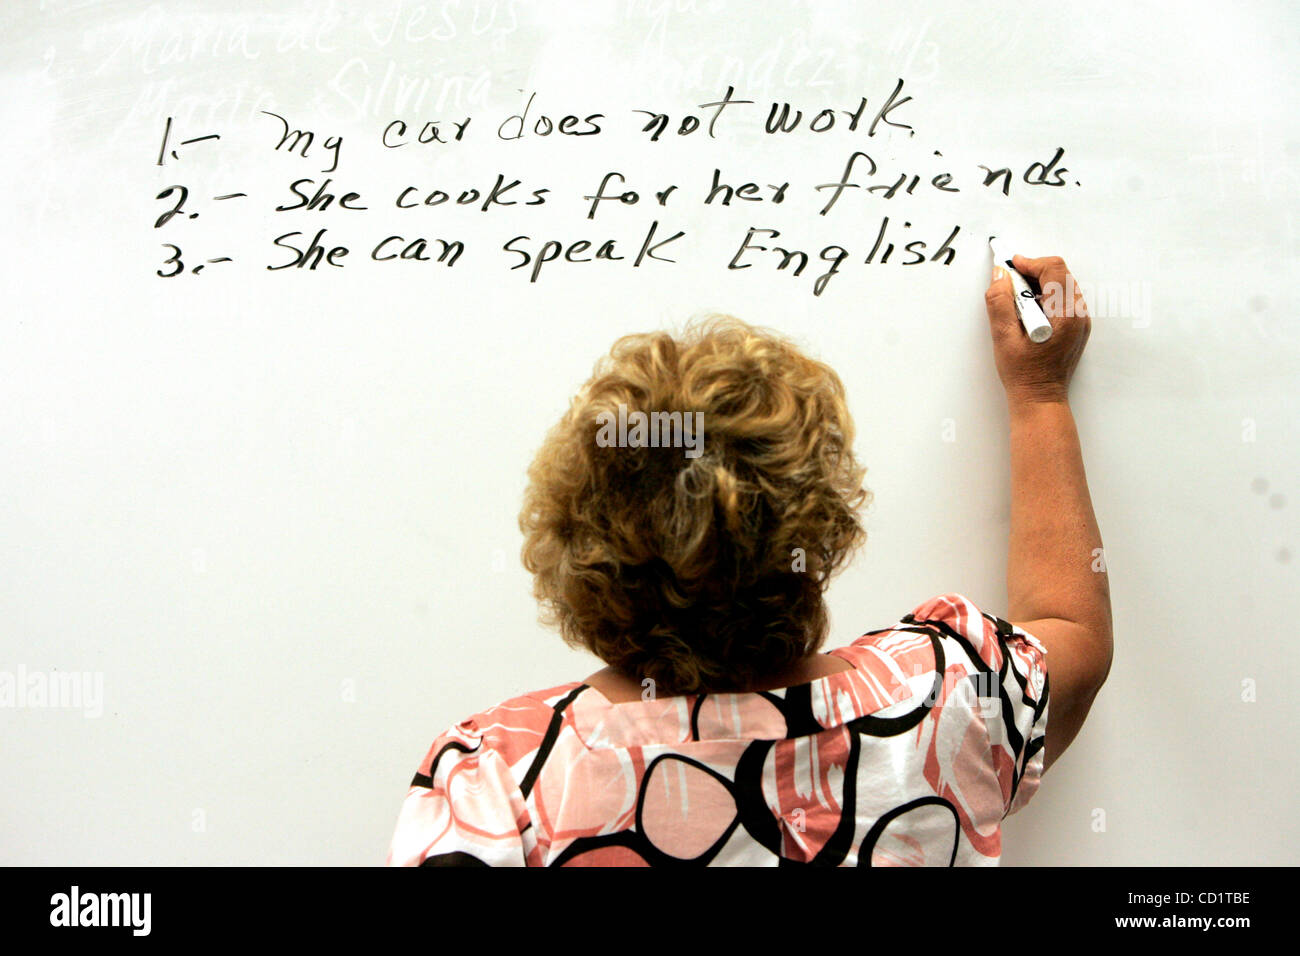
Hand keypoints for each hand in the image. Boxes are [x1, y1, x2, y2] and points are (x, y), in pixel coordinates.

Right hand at [984, 254, 1090, 403]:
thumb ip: (1000, 302)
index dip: (1029, 263)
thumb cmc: (1024, 374)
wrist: (1040, 399)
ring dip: (1039, 283)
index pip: (1053, 269)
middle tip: (1010, 281)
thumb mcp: (1003, 337)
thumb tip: (1000, 276)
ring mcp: (1080, 321)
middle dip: (1033, 271)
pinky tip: (1027, 310)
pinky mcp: (1076, 327)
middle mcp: (1079, 314)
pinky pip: (1063, 299)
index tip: (1010, 265)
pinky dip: (1045, 296)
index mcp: (1065, 314)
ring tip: (1016, 297)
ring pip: (1062, 285)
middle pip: (1060, 274)